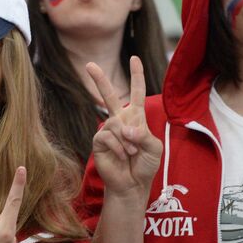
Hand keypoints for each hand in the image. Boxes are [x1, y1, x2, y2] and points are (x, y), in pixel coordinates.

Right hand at [87, 56, 161, 196]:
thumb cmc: (145, 164)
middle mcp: (119, 121)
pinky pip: (107, 136)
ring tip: (131, 154)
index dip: (136, 76)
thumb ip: (143, 135)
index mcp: (135, 118)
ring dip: (127, 141)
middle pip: (109, 96)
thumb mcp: (154, 147)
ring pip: (115, 124)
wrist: (133, 184)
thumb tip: (124, 128)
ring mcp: (108, 130)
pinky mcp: (98, 142)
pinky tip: (121, 156)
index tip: (134, 58)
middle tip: (88, 65)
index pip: (136, 93)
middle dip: (99, 80)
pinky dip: (118, 147)